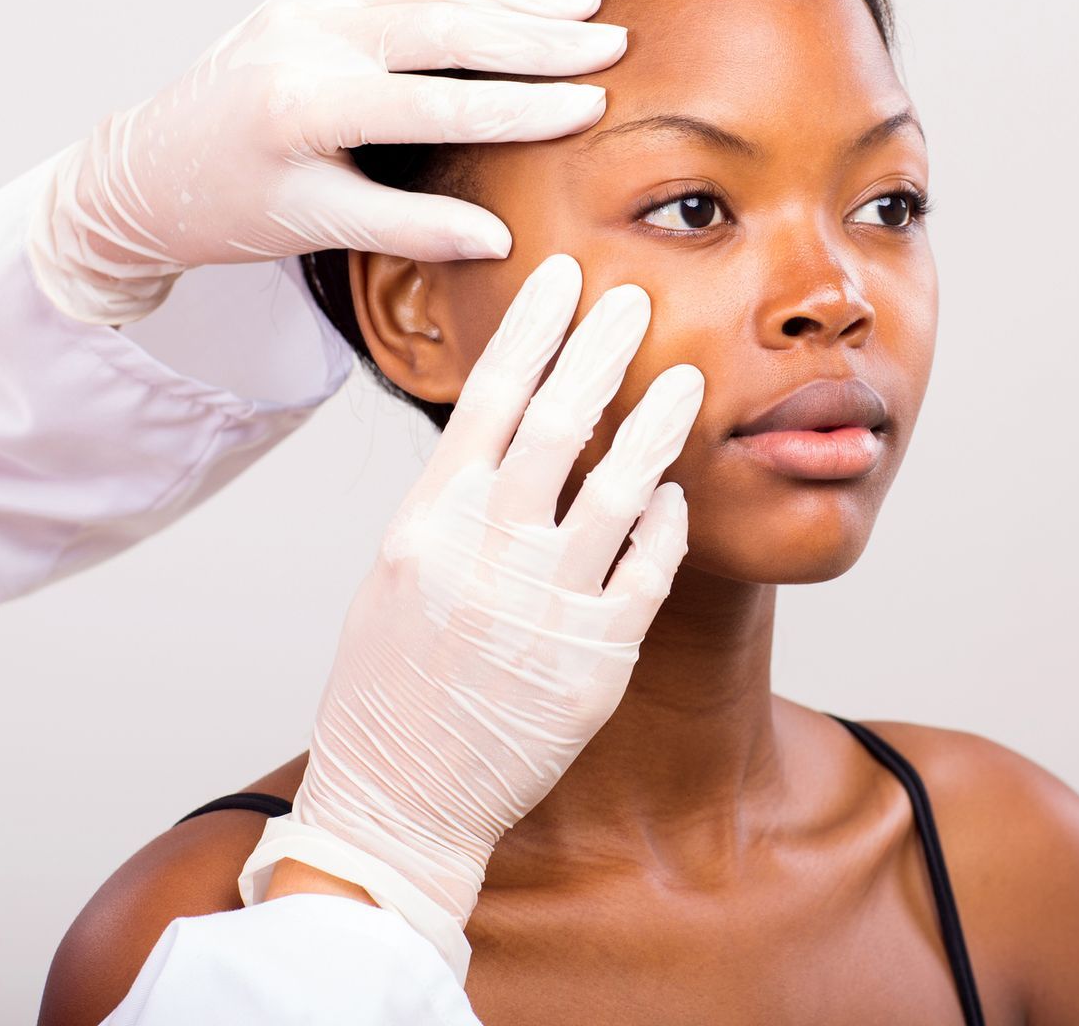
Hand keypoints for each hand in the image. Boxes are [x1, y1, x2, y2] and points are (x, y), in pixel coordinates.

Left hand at [26, 0, 625, 323]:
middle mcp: (304, 42)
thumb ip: (412, 230)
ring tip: (582, 1)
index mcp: (306, 110)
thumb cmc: (232, 210)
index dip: (522, 107)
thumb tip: (500, 240)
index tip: (590, 105)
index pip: (438, 105)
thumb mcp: (319, 230)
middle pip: (443, 28)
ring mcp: (302, 6)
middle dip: (536, 37)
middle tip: (610, 43)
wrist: (147, 169)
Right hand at [238, 254, 701, 976]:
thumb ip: (453, 503)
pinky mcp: (595, 662)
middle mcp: (485, 555)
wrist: (399, 803)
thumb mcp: (395, 575)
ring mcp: (544, 608)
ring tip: (689, 379)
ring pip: (618, 488)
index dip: (530, 330)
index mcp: (425, 525)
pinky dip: (665, 522)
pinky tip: (672, 493)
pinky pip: (648, 570)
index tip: (560, 276)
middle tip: (636, 301)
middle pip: (557, 424)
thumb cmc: (389, 685)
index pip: (486, 399)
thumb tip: (507, 425)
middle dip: (602, 351)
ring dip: (657, 425)